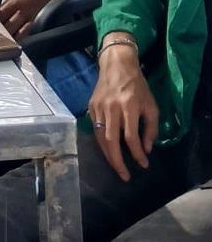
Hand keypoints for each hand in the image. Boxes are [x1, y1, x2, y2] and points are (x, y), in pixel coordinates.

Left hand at [0, 0, 68, 39]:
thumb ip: (4, 6)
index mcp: (13, 3)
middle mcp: (20, 10)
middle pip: (7, 25)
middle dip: (0, 33)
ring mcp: (28, 17)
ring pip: (17, 31)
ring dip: (9, 37)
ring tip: (2, 44)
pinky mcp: (35, 21)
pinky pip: (26, 31)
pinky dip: (20, 36)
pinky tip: (15, 42)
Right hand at [88, 39, 157, 181]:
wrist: (117, 66)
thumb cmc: (137, 86)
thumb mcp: (151, 105)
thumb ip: (150, 128)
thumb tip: (145, 149)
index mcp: (128, 107)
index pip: (131, 137)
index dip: (137, 153)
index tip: (143, 165)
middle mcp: (111, 108)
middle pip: (110, 141)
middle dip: (117, 161)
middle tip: (124, 176)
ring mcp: (98, 108)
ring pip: (100, 138)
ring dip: (108, 155)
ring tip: (116, 167)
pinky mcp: (90, 108)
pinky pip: (95, 130)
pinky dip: (102, 143)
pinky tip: (109, 150)